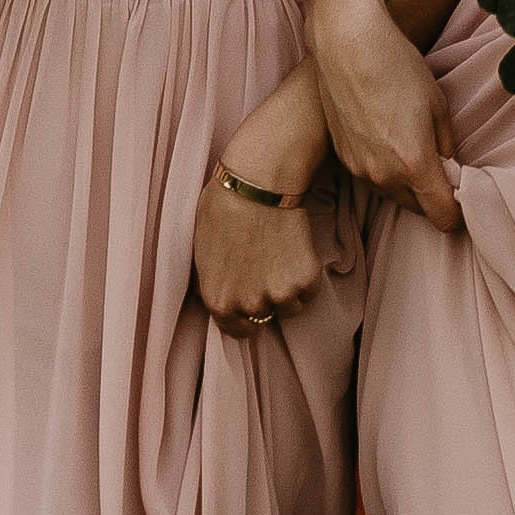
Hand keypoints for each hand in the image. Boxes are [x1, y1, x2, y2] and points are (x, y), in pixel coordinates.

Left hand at [191, 159, 335, 331]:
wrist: (256, 184)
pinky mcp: (305, 280)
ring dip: (290, 289)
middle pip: (266, 318)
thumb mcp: (202, 253)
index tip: (253, 308)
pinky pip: (311, 291)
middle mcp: (248, 305)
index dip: (246, 319)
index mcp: (219, 301)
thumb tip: (226, 291)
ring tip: (282, 257)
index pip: (237, 331)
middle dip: (267, 298)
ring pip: (292, 307)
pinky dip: (308, 275)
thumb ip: (215, 282)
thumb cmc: (223, 207)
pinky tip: (296, 250)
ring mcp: (279, 295)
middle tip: (268, 269)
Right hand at [311, 0, 459, 235]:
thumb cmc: (397, 66)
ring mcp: (359, 169)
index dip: (458, 212)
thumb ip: (447, 146)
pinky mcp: (343, 157)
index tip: (463, 197)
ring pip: (394, 195)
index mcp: (414, 165)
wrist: (347, 43)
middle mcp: (384, 176)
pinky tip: (387, 137)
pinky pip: (372, 177)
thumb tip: (450, 169)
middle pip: (418, 210)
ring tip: (411, 145)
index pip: (443, 217)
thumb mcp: (438, 105)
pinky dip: (385, 169)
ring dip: (408, 183)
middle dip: (433, 196)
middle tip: (442, 165)